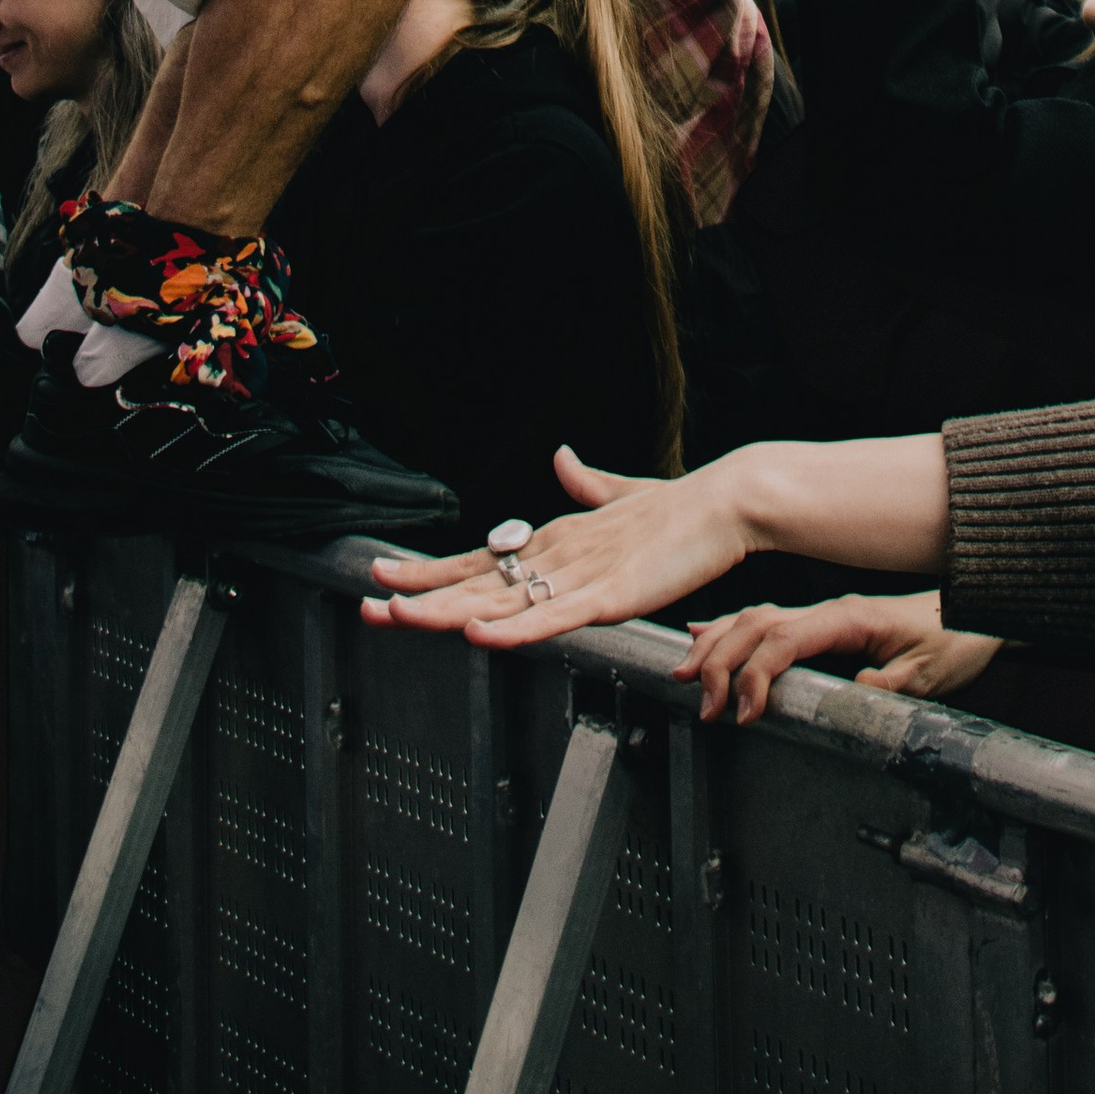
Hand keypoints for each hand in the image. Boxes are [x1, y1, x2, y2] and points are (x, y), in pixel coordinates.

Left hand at [363, 445, 756, 644]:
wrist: (726, 501)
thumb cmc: (679, 510)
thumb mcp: (623, 501)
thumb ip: (590, 485)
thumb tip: (564, 457)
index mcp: (557, 539)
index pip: (481, 560)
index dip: (430, 572)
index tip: (384, 575)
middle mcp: (557, 553)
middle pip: (476, 582)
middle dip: (419, 594)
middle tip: (368, 602)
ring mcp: (581, 575)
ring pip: (500, 600)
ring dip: (445, 611)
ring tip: (398, 614)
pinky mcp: (610, 596)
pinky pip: (552, 619)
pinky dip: (514, 629)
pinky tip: (481, 635)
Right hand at [686, 591, 1005, 724]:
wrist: (972, 620)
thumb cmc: (954, 642)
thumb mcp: (932, 671)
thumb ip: (892, 681)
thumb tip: (855, 687)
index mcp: (848, 618)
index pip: (785, 639)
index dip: (757, 674)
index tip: (744, 713)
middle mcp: (829, 612)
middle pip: (757, 624)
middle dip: (720, 659)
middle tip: (700, 701)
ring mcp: (823, 616)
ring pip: (754, 618)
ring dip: (716, 643)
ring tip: (682, 669)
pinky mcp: (823, 626)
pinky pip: (766, 621)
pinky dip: (729, 627)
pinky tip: (702, 632)